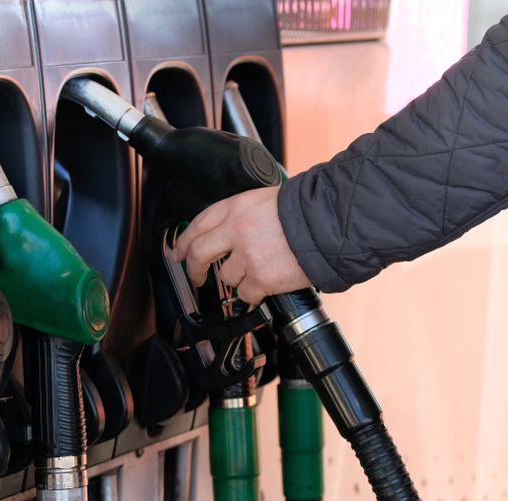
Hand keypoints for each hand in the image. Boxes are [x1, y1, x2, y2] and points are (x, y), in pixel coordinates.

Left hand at [170, 187, 311, 304]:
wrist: (329, 226)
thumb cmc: (305, 213)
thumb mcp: (267, 200)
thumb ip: (243, 215)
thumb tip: (227, 232)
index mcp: (237, 207)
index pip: (199, 224)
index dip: (184, 241)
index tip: (178, 252)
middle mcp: (237, 230)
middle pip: (199, 253)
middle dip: (193, 269)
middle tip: (195, 276)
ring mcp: (248, 256)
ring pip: (227, 277)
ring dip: (240, 278)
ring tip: (261, 269)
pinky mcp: (261, 278)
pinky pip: (246, 294)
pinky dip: (255, 293)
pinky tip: (267, 284)